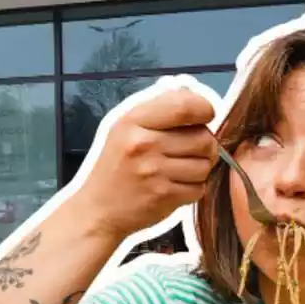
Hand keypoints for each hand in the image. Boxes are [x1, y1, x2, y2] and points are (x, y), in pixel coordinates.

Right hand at [72, 87, 217, 242]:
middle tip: (194, 149)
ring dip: (201, 168)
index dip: (205, 109)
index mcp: (134, 121)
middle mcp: (144, 144)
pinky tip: (176, 185)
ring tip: (183, 168)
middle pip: (203, 138)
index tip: (205, 116)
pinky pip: (199, 188)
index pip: (184, 106)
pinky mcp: (164, 197)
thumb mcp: (125, 127)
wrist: (98, 209)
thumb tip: (192, 94)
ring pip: (205, 164)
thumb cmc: (116, 165)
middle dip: (206, 144)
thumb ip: (158, 109)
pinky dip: (194, 188)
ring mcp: (154, 172)